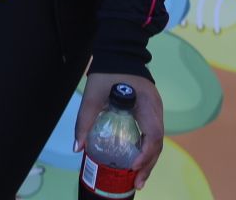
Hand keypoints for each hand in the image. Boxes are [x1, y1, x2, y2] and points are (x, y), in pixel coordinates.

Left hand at [73, 72, 162, 187]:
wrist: (119, 51)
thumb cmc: (108, 72)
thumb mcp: (93, 94)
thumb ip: (85, 120)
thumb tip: (78, 148)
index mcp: (147, 104)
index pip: (153, 135)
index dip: (145, 153)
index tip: (132, 166)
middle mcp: (156, 110)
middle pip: (157, 143)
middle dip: (148, 165)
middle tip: (137, 183)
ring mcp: (155, 111)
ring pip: (156, 141)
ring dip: (148, 161)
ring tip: (137, 179)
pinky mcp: (149, 112)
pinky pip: (151, 135)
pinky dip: (145, 150)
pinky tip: (136, 162)